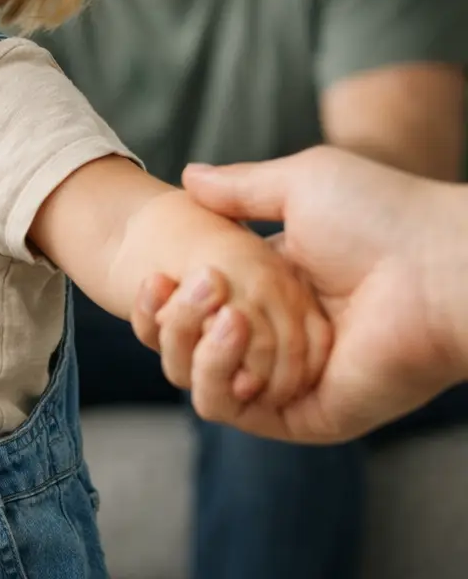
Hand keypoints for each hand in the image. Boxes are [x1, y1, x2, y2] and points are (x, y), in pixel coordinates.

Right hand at [133, 147, 459, 442]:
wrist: (441, 267)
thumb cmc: (384, 217)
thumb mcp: (298, 183)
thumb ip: (239, 188)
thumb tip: (187, 176)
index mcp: (275, 292)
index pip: (194, 310)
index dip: (162, 297)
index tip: (153, 273)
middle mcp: (277, 340)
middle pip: (184, 346)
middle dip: (167, 318)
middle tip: (181, 283)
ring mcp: (289, 381)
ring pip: (198, 381)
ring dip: (186, 343)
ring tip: (219, 306)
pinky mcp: (305, 415)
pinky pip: (230, 410)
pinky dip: (213, 375)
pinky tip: (231, 331)